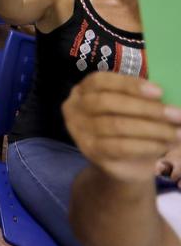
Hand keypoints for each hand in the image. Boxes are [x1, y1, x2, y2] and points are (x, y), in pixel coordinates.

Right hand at [63, 72, 180, 183]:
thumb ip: (145, 100)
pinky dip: (144, 145)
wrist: (124, 164)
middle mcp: (74, 107)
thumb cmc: (132, 127)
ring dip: (151, 129)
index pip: (101, 81)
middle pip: (106, 102)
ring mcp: (79, 130)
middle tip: (176, 115)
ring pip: (115, 125)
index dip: (129, 84)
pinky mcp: (90, 151)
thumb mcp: (136, 108)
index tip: (160, 92)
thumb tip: (166, 98)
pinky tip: (163, 146)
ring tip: (176, 133)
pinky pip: (118, 146)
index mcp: (84, 89)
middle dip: (144, 108)